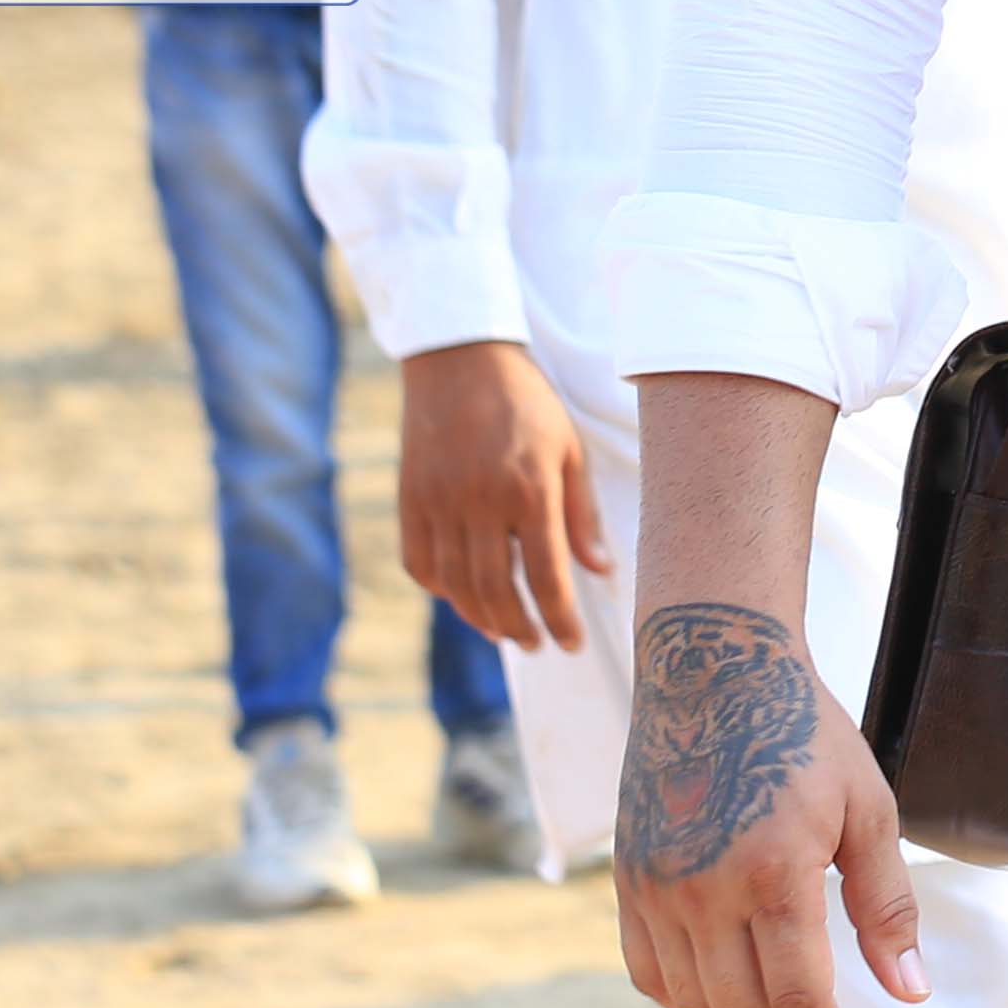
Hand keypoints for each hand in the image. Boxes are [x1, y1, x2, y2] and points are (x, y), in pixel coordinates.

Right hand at [399, 342, 608, 651]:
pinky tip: (464, 596)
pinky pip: (419, 562)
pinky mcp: (408, 501)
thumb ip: (581, 515)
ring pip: (456, 584)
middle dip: (520, 627)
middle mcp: (480, 503)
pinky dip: (442, 588)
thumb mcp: (568, 451)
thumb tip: (599, 570)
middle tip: (539, 644)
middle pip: (496, 590)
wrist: (461, 363)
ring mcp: (438, 504)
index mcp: (529, 490)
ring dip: (481, 617)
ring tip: (506, 630)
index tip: (571, 642)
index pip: (547, 574)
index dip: (559, 617)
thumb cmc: (527, 405)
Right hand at [611, 602, 920, 1007]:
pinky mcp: (627, 882)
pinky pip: (650, 972)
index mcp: (775, 873)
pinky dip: (689, 998)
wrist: (713, 673)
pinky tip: (726, 992)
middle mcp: (704, 891)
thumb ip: (887, 908)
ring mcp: (656, 889)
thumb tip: (909, 993)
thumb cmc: (806, 738)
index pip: (799, 998)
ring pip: (695, 1000)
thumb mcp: (869, 812)